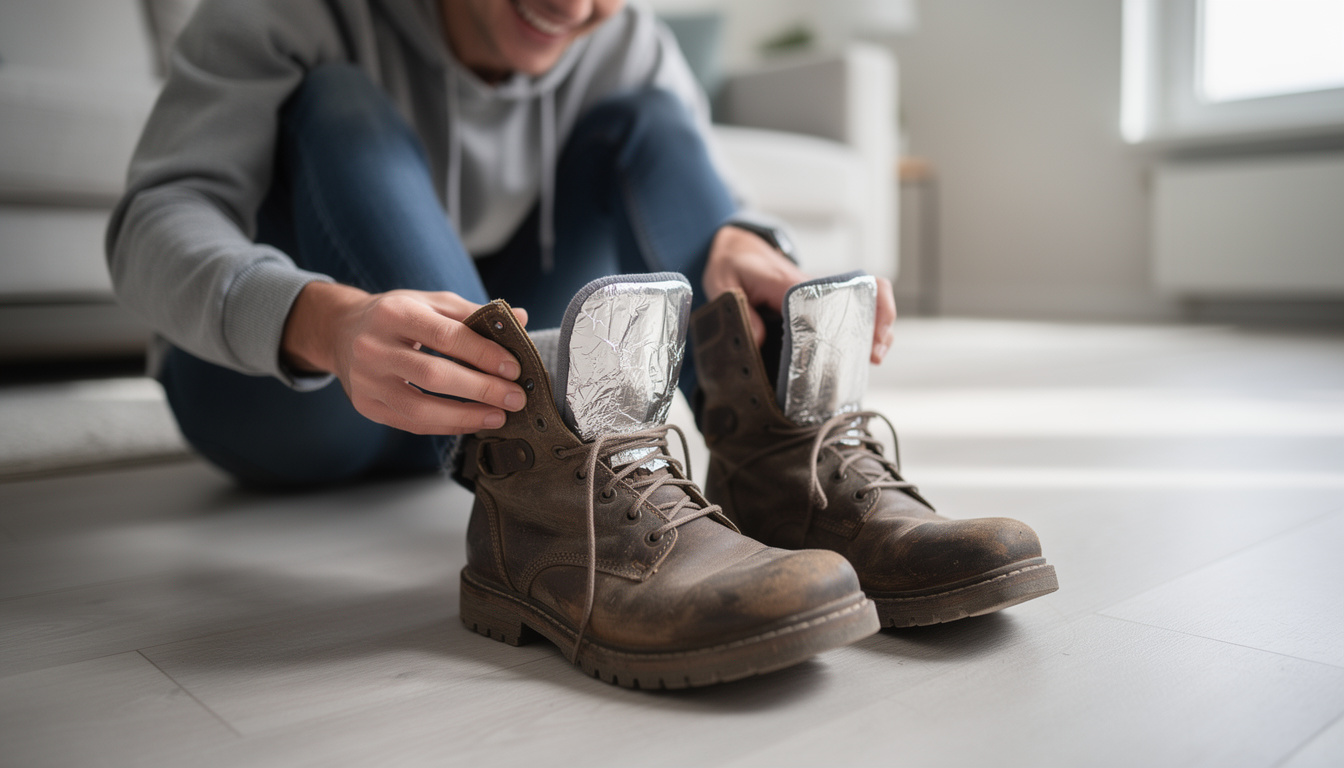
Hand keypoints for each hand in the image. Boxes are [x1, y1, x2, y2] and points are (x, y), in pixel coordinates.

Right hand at [282, 282, 528, 433]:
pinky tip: (471, 422)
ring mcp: (366, 380)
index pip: (446, 336)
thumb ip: (473, 313)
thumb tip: (520, 319)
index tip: (513, 368)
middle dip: (481, 389)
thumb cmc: (395, 315)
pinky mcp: (365, 406)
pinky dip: (445, 425)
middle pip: (434, 375)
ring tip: (498, 416)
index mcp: (394, 313)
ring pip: (420, 408)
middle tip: (515, 398)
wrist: (340, 332)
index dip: (484, 354)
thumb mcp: (430, 303)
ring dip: (465, 416)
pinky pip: (410, 423)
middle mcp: (374, 347)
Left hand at [703, 225, 896, 363]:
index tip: (847, 343)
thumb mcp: (723, 283)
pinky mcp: (820, 304)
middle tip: (874, 355)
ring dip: (875, 326)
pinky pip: (850, 311)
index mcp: (789, 284)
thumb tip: (758, 339)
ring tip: (875, 356)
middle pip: (858, 296)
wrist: (740, 248)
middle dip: (874, 323)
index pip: (824, 299)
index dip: (842, 318)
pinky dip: (865, 328)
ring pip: (861, 303)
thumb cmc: (733, 264)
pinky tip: (864, 353)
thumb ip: (738, 309)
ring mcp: (820, 295)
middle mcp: (812, 287)